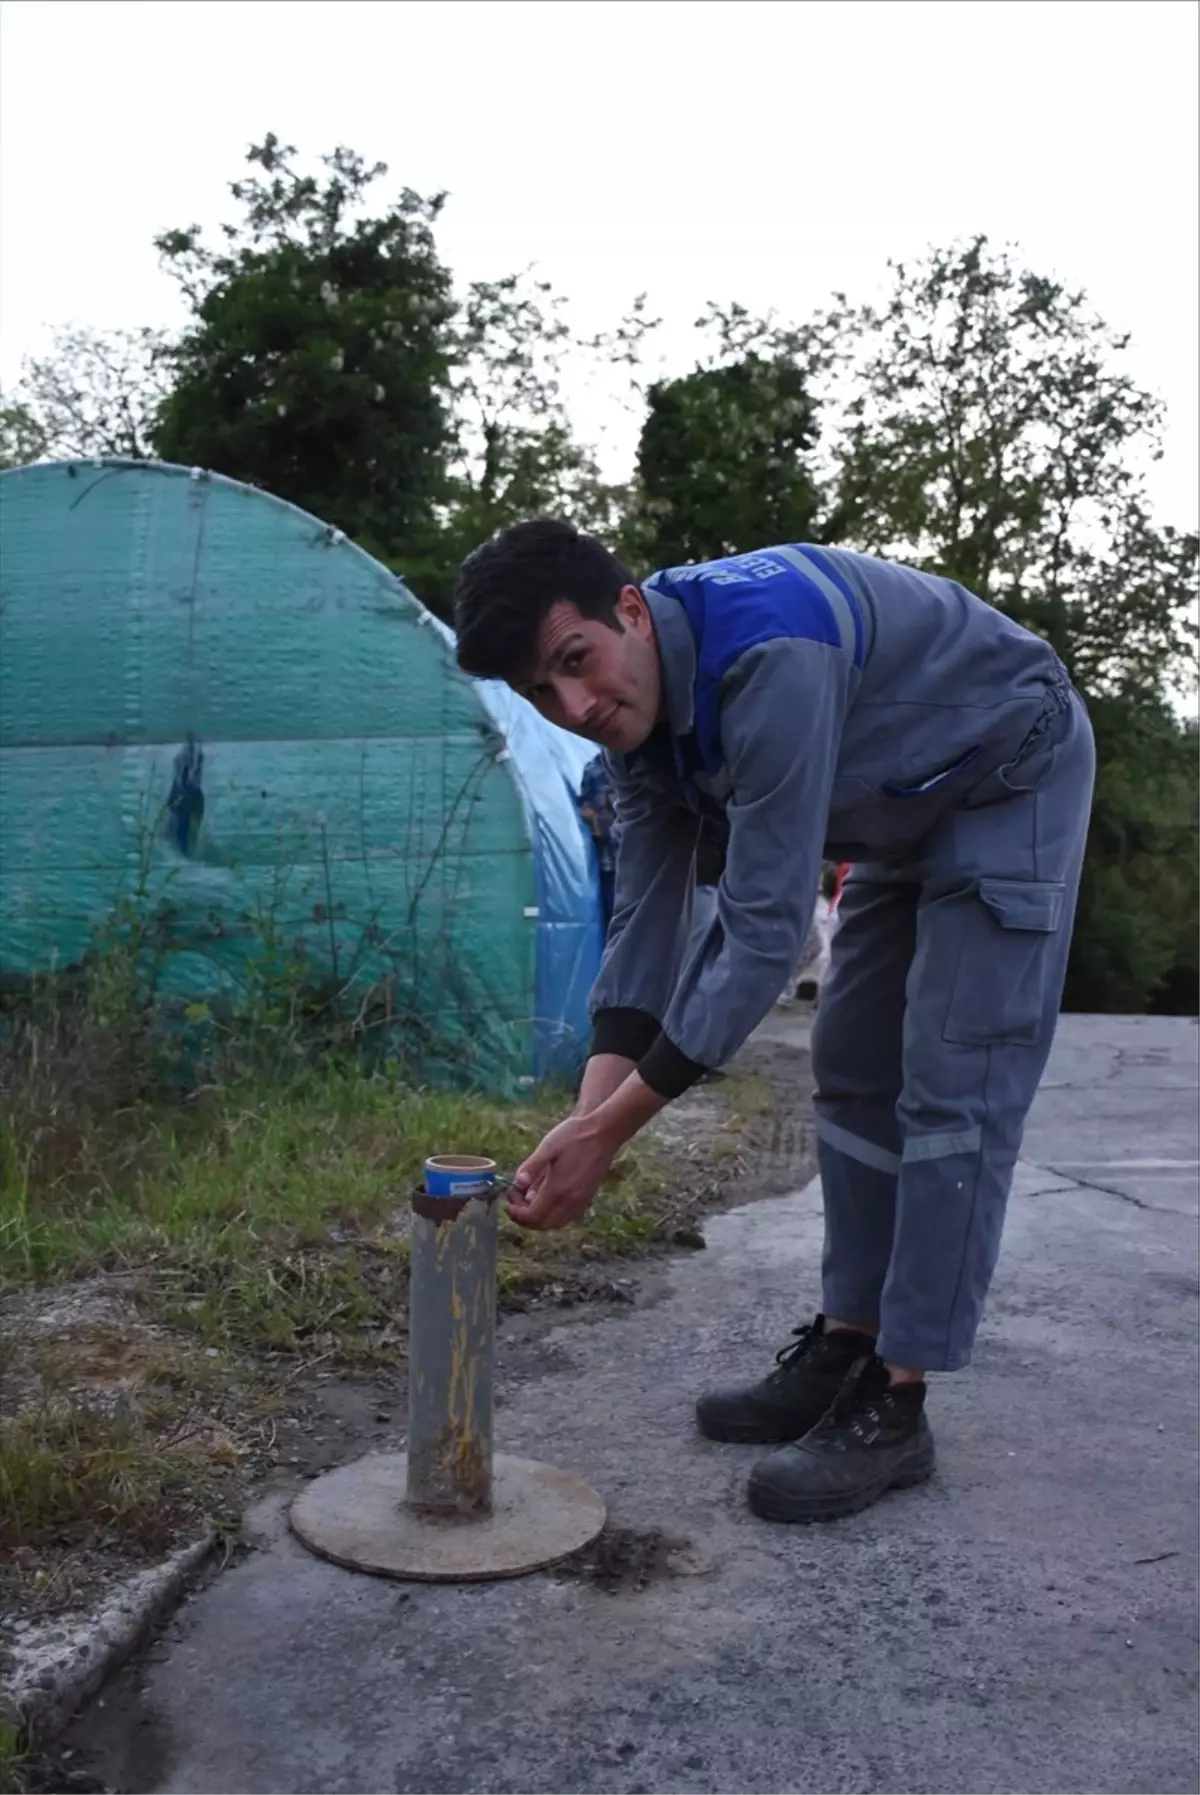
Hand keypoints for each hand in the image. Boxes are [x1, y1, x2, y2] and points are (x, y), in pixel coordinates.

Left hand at [507, 1113, 617, 1230]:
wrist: (604, 1131)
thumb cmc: (574, 1136)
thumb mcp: (548, 1146)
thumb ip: (531, 1167)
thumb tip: (518, 1183)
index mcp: (558, 1190)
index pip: (532, 1217)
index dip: (516, 1213)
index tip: (508, 1199)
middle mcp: (571, 1201)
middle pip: (542, 1225)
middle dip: (524, 1217)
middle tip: (515, 1199)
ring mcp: (581, 1201)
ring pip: (555, 1223)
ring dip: (538, 1217)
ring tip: (529, 1197)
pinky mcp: (587, 1197)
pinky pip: (567, 1217)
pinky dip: (552, 1215)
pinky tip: (547, 1197)